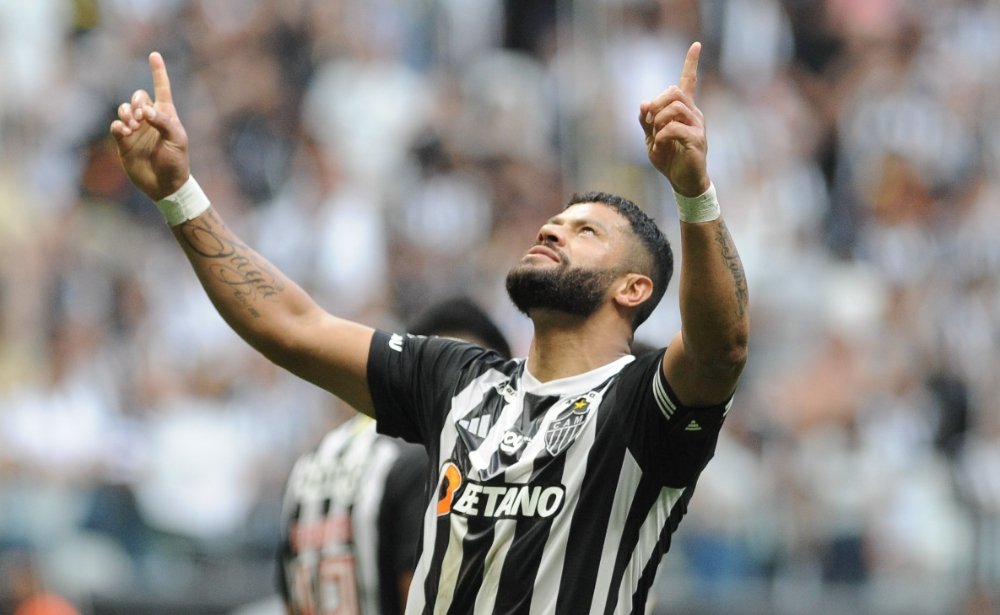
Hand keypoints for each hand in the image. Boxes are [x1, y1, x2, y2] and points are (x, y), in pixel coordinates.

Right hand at [110, 52, 189, 200]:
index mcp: (166, 116)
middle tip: (142, 118)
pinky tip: (124, 131)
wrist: (166, 185)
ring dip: (126, 113)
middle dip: (137, 102)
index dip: (158, 72)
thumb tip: (146, 110)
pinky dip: (118, 126)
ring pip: (124, 109)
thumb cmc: (177, 162)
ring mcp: (136, 130)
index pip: (162, 89)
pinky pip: (116, 126)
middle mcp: (149, 120)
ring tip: (132, 126)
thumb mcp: (177, 140)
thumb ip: (163, 122)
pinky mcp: (124, 142)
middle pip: (138, 96)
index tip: (154, 55)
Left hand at [639, 42, 709, 196]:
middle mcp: (693, 113)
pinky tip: (660, 146)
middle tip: (648, 123)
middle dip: (656, 103)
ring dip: (658, 120)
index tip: (696, 44)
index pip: (689, 81)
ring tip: (655, 136)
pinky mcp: (697, 140)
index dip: (691, 63)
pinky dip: (661, 136)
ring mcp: (698, 126)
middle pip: (674, 91)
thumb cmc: (669, 158)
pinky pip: (674, 128)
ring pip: (675, 107)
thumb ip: (646, 121)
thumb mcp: (651, 138)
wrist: (683, 181)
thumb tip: (643, 103)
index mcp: (683, 110)